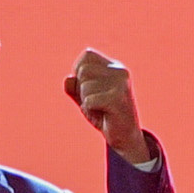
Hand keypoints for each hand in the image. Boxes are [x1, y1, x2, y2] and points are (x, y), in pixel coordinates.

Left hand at [66, 49, 154, 165]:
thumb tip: (68, 79)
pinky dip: (90, 110)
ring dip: (86, 101)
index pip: (87, 55)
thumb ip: (73, 87)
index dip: (79, 70)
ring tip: (100, 109)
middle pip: (83, 70)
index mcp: (115, 66)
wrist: (125, 137)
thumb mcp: (85, 98)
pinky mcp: (118, 99)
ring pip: (85, 86)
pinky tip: (103, 115)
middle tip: (95, 102)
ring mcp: (121, 84)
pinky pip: (89, 101)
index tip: (87, 88)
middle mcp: (120, 71)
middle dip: (82, 89)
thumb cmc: (104, 115)